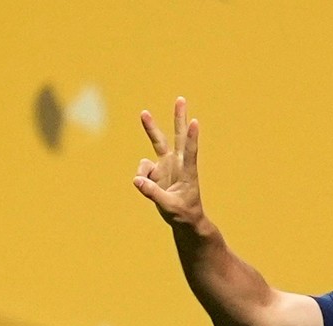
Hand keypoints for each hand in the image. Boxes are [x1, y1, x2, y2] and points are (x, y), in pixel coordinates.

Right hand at [133, 97, 203, 229]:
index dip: (192, 138)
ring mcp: (167, 165)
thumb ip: (153, 194)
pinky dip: (141, 177)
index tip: (195, 122)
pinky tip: (146, 187)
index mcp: (188, 172)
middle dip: (179, 117)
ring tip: (144, 113)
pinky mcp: (156, 171)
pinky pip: (142, 169)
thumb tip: (137, 180)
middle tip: (181, 99)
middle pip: (178, 136)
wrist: (184, 219)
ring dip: (150, 126)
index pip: (190, 152)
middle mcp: (178, 164)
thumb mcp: (169, 206)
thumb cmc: (183, 213)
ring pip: (157, 141)